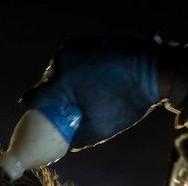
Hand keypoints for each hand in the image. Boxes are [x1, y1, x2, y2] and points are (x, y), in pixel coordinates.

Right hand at [21, 36, 160, 148]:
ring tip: (83, 96)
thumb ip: (75, 139)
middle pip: (45, 85)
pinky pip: (71, 60)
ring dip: (65, 85)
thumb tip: (65, 143)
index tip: (42, 120)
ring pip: (58, 71)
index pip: (32, 99)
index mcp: (60, 81)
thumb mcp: (98, 129)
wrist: (155, 69)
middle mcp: (61, 60)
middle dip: (53, 99)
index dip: (34, 113)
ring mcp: (73, 47)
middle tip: (68, 112)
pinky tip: (91, 82)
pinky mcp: (84, 40)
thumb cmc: (126, 101)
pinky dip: (75, 72)